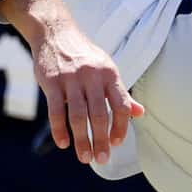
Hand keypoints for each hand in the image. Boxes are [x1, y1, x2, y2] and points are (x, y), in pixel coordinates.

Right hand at [4, 0, 138, 162]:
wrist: (55, 32)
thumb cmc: (85, 55)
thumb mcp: (107, 69)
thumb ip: (121, 93)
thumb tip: (141, 113)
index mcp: (110, 74)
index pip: (122, 105)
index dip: (121, 126)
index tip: (117, 143)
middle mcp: (92, 76)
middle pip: (100, 114)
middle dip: (102, 139)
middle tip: (102, 159)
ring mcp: (71, 79)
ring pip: (78, 115)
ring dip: (81, 139)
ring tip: (84, 157)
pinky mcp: (51, 81)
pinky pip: (56, 110)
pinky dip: (59, 129)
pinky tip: (63, 143)